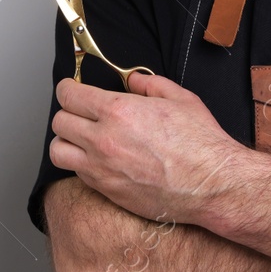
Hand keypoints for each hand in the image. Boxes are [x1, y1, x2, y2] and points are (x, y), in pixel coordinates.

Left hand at [49, 72, 241, 225]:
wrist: (212, 185)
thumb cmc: (201, 144)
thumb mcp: (180, 99)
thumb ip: (149, 84)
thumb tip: (132, 80)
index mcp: (118, 111)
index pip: (69, 96)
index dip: (67, 88)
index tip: (71, 89)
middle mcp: (103, 140)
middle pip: (59, 122)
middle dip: (68, 113)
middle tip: (80, 112)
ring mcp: (102, 169)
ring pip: (58, 152)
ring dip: (67, 142)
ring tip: (82, 138)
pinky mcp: (107, 191)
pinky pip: (77, 174)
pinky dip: (82, 164)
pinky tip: (100, 159)